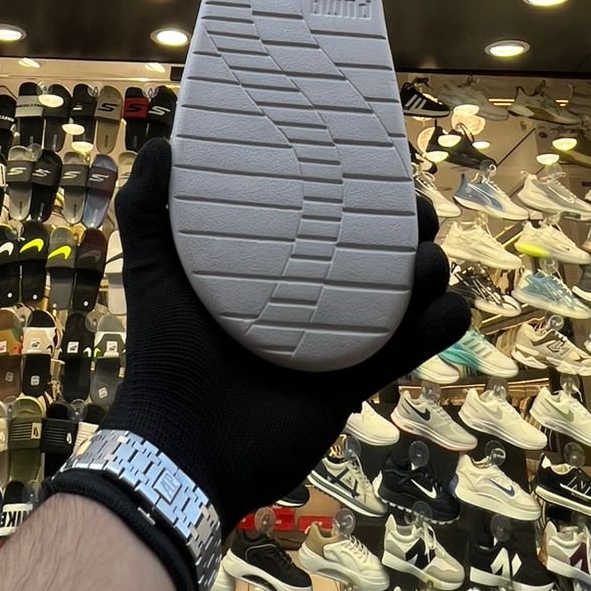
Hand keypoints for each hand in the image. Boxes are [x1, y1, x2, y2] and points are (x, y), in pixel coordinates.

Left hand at [103, 138, 468, 532]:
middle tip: (411, 216)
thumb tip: (166, 145)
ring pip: (407, 289)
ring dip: (430, 269)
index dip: (361, 185)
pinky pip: (411, 348)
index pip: (329, 209)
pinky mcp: (356, 378)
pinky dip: (441, 325)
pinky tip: (444, 310)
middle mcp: (313, 292)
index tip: (379, 162)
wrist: (184, 446)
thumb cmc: (164, 352)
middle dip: (409, 222)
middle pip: (381, 243)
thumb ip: (146, 208)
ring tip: (421, 267)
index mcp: (274, 260)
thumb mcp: (150, 270)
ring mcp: (339, 335)